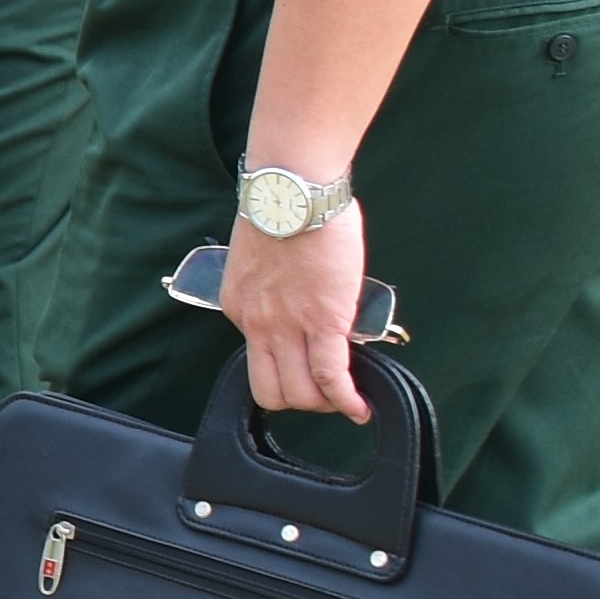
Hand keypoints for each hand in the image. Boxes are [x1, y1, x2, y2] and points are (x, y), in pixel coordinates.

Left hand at [219, 203, 372, 424]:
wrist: (293, 190)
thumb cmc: (285, 209)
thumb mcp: (263, 260)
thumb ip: (279, 289)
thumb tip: (308, 302)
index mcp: (239, 306)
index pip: (256, 361)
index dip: (284, 372)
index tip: (305, 368)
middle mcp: (257, 324)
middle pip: (271, 392)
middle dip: (300, 401)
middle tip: (325, 394)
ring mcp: (288, 326)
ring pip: (302, 393)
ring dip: (326, 404)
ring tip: (345, 400)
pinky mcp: (323, 322)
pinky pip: (331, 377)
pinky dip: (347, 400)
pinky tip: (360, 408)